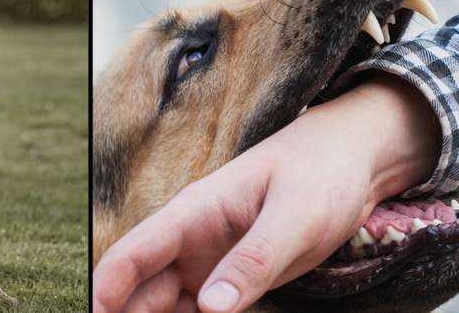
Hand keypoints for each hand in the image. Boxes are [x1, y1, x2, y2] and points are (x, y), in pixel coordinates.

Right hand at [92, 74, 440, 312]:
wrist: (352, 160)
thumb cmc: (321, 173)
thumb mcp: (295, 216)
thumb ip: (253, 260)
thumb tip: (210, 309)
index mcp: (193, 213)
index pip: (131, 253)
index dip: (107, 290)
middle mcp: (191, 240)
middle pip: (141, 287)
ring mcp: (209, 260)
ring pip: (164, 303)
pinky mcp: (233, 277)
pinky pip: (199, 311)